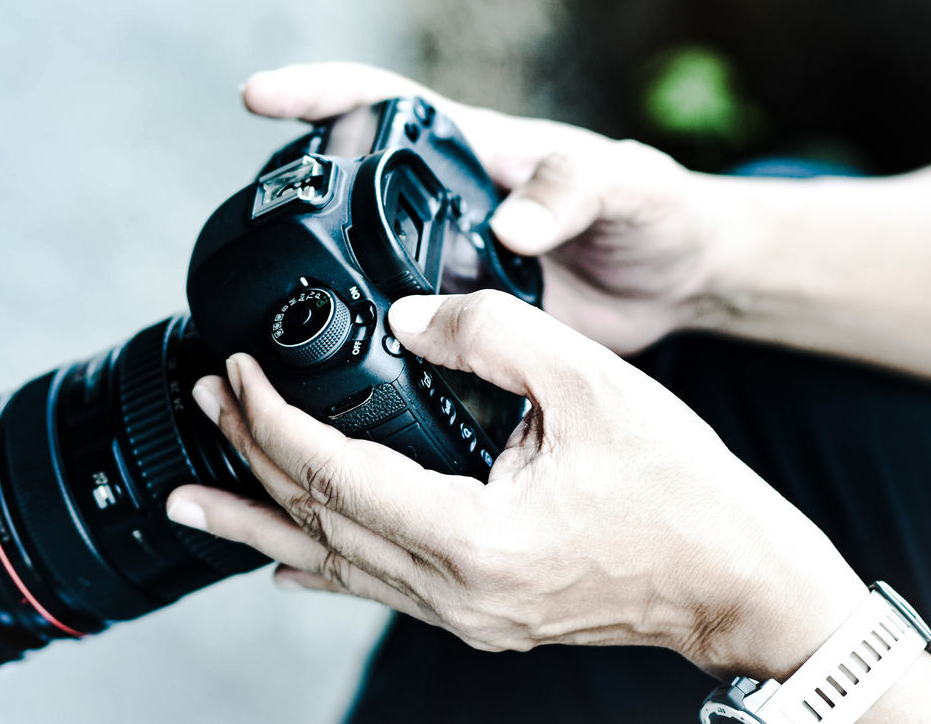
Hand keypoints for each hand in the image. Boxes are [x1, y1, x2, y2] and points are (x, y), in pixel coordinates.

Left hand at [167, 290, 865, 678]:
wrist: (738, 578)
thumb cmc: (679, 487)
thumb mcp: (591, 382)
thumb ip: (491, 334)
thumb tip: (405, 317)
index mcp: (475, 538)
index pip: (335, 475)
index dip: (273, 419)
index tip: (239, 369)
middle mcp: (455, 593)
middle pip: (319, 520)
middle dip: (251, 456)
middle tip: (206, 400)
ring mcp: (463, 614)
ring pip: (334, 564)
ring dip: (264, 516)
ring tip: (193, 496)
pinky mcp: (478, 612)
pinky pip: (375, 588)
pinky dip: (320, 562)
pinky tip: (279, 560)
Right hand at [242, 62, 725, 352]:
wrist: (682, 281)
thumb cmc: (658, 210)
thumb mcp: (626, 184)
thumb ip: (574, 190)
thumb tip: (510, 225)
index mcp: (473, 153)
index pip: (382, 106)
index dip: (319, 97)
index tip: (257, 98)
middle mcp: (447, 207)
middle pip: (348, 192)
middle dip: (291, 202)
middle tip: (248, 230)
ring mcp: (449, 268)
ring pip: (364, 270)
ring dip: (321, 287)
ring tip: (269, 316)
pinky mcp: (466, 326)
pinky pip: (405, 336)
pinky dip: (372, 353)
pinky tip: (344, 386)